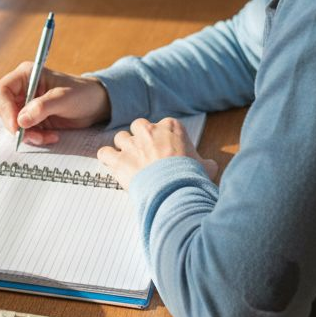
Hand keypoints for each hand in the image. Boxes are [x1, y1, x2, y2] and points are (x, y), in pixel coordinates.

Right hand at [0, 62, 110, 145]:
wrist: (96, 105)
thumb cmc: (82, 93)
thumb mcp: (64, 98)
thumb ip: (42, 108)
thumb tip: (20, 120)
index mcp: (26, 75)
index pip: (2, 90)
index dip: (5, 109)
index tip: (16, 126)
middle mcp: (22, 89)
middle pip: (3, 109)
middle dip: (16, 125)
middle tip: (34, 135)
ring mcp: (26, 105)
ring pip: (13, 124)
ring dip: (28, 134)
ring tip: (48, 136)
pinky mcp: (32, 119)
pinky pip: (24, 132)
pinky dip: (35, 138)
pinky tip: (52, 136)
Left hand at [97, 117, 217, 188]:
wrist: (175, 191)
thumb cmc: (190, 178)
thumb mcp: (205, 167)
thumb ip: (205, 163)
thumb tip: (210, 166)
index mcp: (171, 127)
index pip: (163, 125)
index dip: (162, 139)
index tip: (165, 151)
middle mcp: (149, 131)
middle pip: (139, 126)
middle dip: (141, 139)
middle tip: (146, 155)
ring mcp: (132, 144)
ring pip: (121, 138)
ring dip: (123, 148)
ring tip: (130, 162)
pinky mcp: (118, 160)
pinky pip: (105, 152)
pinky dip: (107, 158)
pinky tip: (112, 165)